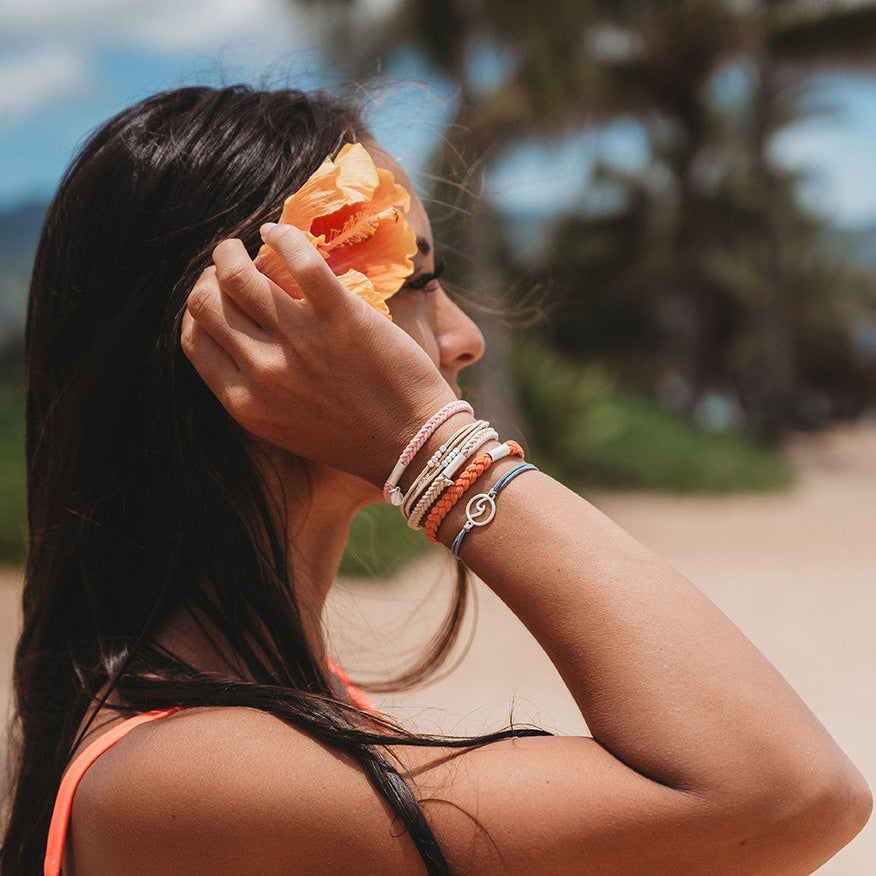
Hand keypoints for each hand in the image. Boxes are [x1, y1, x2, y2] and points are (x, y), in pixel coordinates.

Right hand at [180, 224, 456, 485]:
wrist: (413, 444)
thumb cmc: (353, 439)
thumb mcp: (285, 428)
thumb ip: (254, 392)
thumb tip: (237, 342)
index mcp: (246, 403)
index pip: (193, 339)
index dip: (197, 309)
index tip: (213, 296)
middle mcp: (264, 371)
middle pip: (206, 303)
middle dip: (209, 276)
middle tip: (227, 266)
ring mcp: (301, 340)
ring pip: (238, 275)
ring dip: (232, 251)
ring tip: (244, 244)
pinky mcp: (341, 315)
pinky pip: (298, 259)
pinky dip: (282, 237)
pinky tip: (278, 233)